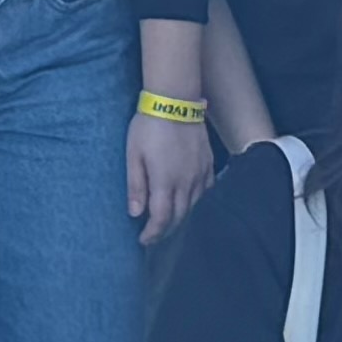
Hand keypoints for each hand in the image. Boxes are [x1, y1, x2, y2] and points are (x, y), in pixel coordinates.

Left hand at [125, 105, 213, 235]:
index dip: (153, 234)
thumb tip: (135, 213)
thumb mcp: (133, 155)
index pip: (162, 219)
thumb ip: (136, 185)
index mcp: (165, 182)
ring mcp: (200, 174)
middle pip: (179, 218)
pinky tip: (190, 205)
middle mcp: (186, 183)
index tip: (144, 241)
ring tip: (170, 225)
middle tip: (154, 237)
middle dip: (166, 231)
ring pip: (194, 208)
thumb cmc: (149, 126)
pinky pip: (206, 192)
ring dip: (182, 220)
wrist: (175, 101)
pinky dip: (197, 205)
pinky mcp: (208, 165)